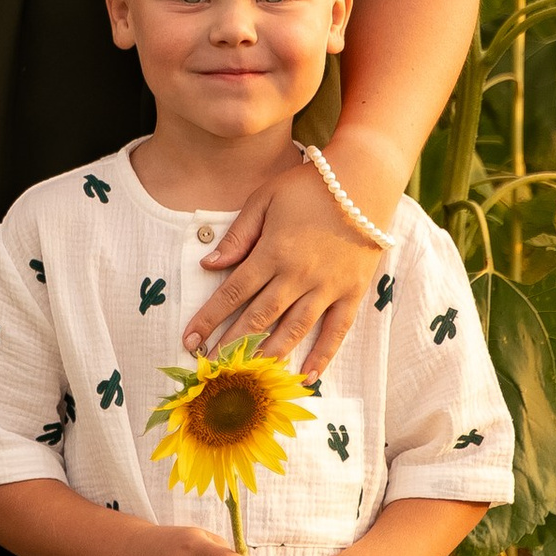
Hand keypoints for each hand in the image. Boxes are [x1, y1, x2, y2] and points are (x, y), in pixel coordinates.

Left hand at [183, 143, 399, 373]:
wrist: (365, 179)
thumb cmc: (309, 186)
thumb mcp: (266, 198)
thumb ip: (238, 235)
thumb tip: (208, 265)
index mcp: (273, 252)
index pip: (233, 292)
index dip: (209, 319)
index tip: (189, 339)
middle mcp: (298, 275)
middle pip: (258, 318)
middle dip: (231, 344)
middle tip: (211, 366)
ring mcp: (328, 287)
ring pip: (293, 330)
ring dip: (267, 355)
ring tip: (247, 375)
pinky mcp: (352, 292)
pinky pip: (336, 331)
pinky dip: (322, 356)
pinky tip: (306, 376)